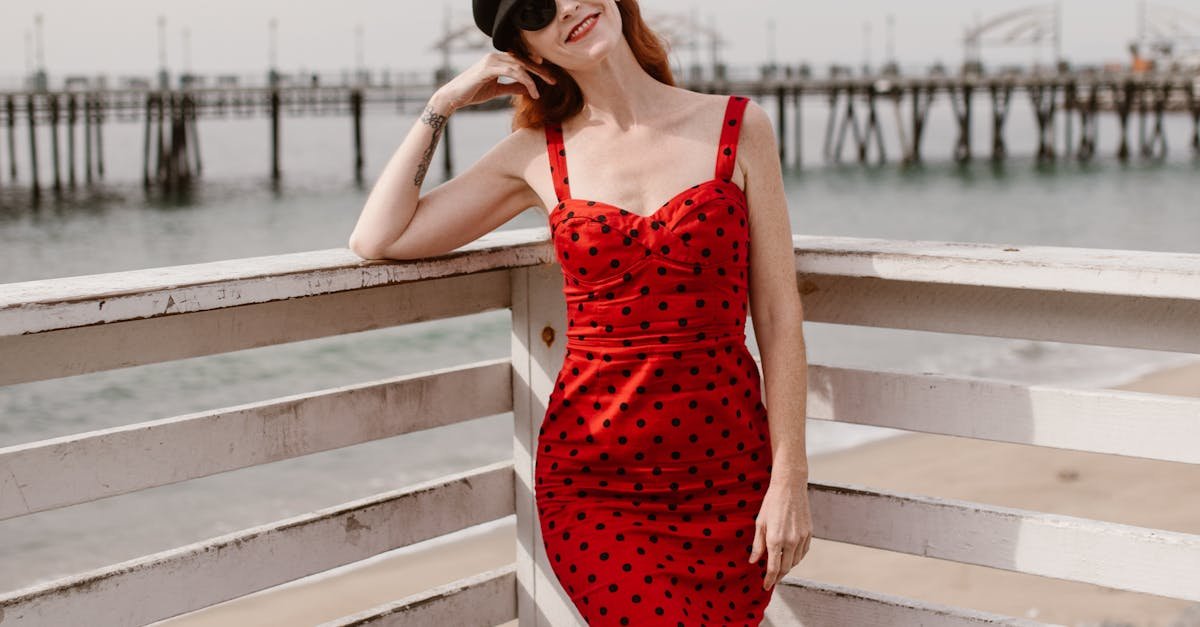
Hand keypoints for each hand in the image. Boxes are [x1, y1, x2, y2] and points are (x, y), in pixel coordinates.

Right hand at [434, 51, 557, 111]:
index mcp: (496, 60)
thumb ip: (511, 87)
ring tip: (543, 90)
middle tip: (553, 80)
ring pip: (519, 65)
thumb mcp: (496, 90)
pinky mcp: (488, 68)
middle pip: (523, 61)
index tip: (548, 77)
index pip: (520, 61)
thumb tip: (527, 89)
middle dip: (540, 71)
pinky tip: (532, 91)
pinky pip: (512, 72)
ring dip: (534, 78)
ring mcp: (491, 61)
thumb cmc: (472, 93)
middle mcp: (494, 57)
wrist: (453, 97)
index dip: (535, 68)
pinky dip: (525, 81)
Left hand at [749, 477, 812, 589]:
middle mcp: (790, 541)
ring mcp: (802, 538)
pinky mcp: (809, 533)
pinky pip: (803, 552)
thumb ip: (757, 545)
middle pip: (786, 568)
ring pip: (795, 561)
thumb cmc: (771, 503)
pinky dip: (796, 558)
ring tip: (779, 569)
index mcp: (775, 539)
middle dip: (778, 577)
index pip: (773, 568)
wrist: (790, 487)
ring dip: (787, 568)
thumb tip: (753, 561)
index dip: (769, 580)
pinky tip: (790, 557)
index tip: (765, 586)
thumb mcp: (760, 523)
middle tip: (772, 581)